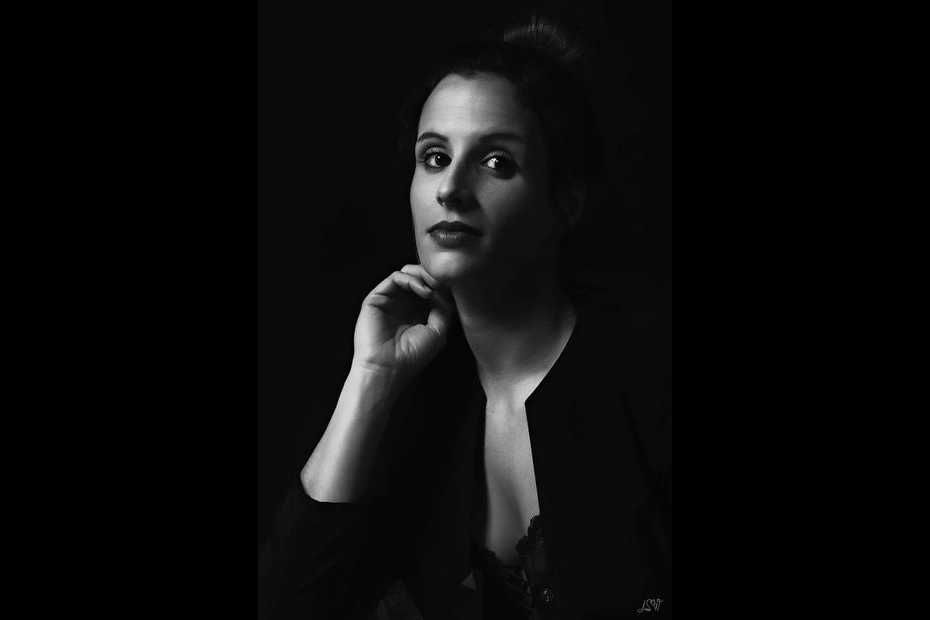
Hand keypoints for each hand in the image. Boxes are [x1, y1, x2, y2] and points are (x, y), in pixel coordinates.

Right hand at [352, 264, 456, 382]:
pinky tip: (422, 290)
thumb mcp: (438, 330)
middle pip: (420, 277)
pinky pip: (394, 278)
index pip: (432, 288)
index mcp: (418, 312)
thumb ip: (443, 307)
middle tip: (444, 281)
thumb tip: (442, 288)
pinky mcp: (377, 298)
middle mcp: (404, 304)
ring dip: (423, 275)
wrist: (388, 367)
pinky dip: (411, 279)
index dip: (443, 284)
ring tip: (433, 286)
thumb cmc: (412, 355)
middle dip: (433, 276)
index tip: (455, 287)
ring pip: (408, 274)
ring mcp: (390, 300)